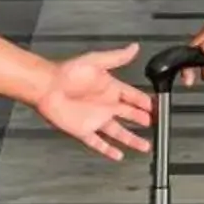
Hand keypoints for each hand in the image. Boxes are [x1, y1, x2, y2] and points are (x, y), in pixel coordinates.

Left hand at [36, 44, 153, 159]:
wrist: (47, 87)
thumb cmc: (66, 72)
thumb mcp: (96, 61)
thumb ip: (117, 57)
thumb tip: (133, 48)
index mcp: (110, 88)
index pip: (133, 96)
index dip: (145, 102)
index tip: (156, 106)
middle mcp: (105, 104)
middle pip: (129, 115)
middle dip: (143, 120)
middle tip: (155, 124)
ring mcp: (95, 119)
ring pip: (119, 132)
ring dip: (132, 139)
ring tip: (144, 146)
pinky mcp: (84, 130)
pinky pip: (99, 143)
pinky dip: (108, 150)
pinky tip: (117, 155)